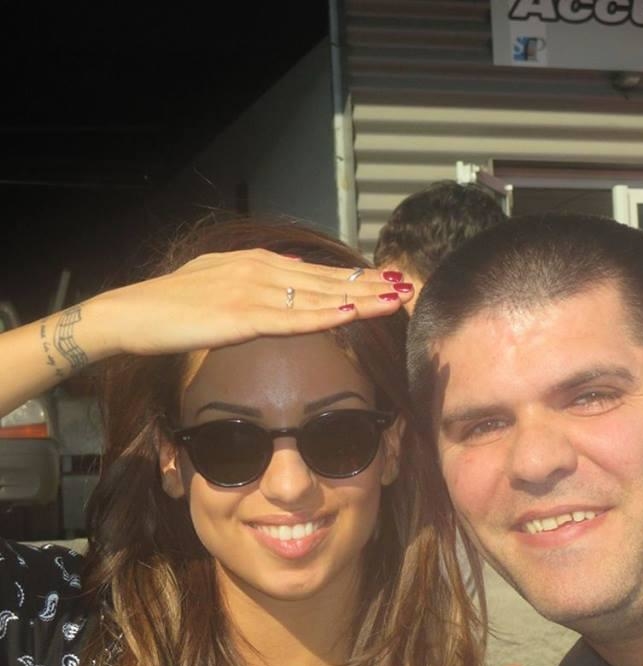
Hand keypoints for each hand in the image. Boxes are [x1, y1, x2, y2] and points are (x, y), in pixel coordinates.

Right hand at [90, 251, 411, 356]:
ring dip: (360, 299)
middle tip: (407, 286)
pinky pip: (291, 320)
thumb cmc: (170, 306)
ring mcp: (252, 292)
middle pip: (327, 281)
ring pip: (318, 297)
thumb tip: (283, 286)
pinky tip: (351, 315)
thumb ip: (254, 284)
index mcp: (257, 263)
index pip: (317, 272)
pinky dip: (324, 317)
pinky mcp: (240, 317)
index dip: (355, 278)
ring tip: (395, 299)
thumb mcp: (218, 284)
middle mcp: (261, 271)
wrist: (131, 313)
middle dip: (370, 285)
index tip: (386, 281)